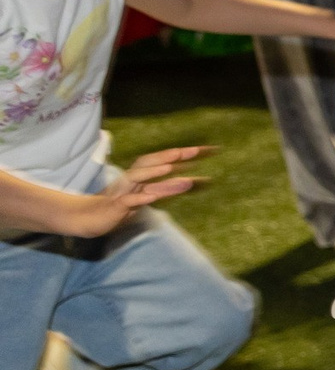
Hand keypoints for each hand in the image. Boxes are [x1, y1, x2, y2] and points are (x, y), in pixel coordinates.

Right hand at [55, 148, 208, 237]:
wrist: (88, 219)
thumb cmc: (122, 206)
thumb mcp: (149, 195)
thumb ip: (170, 188)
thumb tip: (195, 181)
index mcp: (141, 175)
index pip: (164, 159)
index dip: (185, 153)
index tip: (210, 149)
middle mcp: (132, 179)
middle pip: (151, 162)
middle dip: (171, 155)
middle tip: (194, 151)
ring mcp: (123, 191)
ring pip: (137, 177)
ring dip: (154, 172)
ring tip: (170, 167)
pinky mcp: (115, 207)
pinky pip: (127, 200)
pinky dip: (140, 197)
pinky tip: (152, 196)